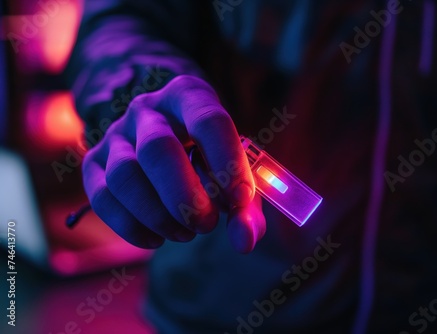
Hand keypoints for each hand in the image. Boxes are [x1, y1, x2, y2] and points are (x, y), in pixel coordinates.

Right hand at [82, 75, 265, 252]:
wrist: (163, 136)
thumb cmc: (208, 155)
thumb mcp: (234, 169)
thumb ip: (247, 205)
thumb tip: (245, 240)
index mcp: (189, 96)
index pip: (209, 121)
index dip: (227, 162)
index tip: (240, 199)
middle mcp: (147, 109)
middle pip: (158, 149)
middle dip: (184, 196)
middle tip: (207, 224)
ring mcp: (115, 134)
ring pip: (124, 176)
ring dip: (158, 215)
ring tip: (185, 232)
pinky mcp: (93, 163)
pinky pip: (102, 198)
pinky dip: (132, 227)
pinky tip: (157, 238)